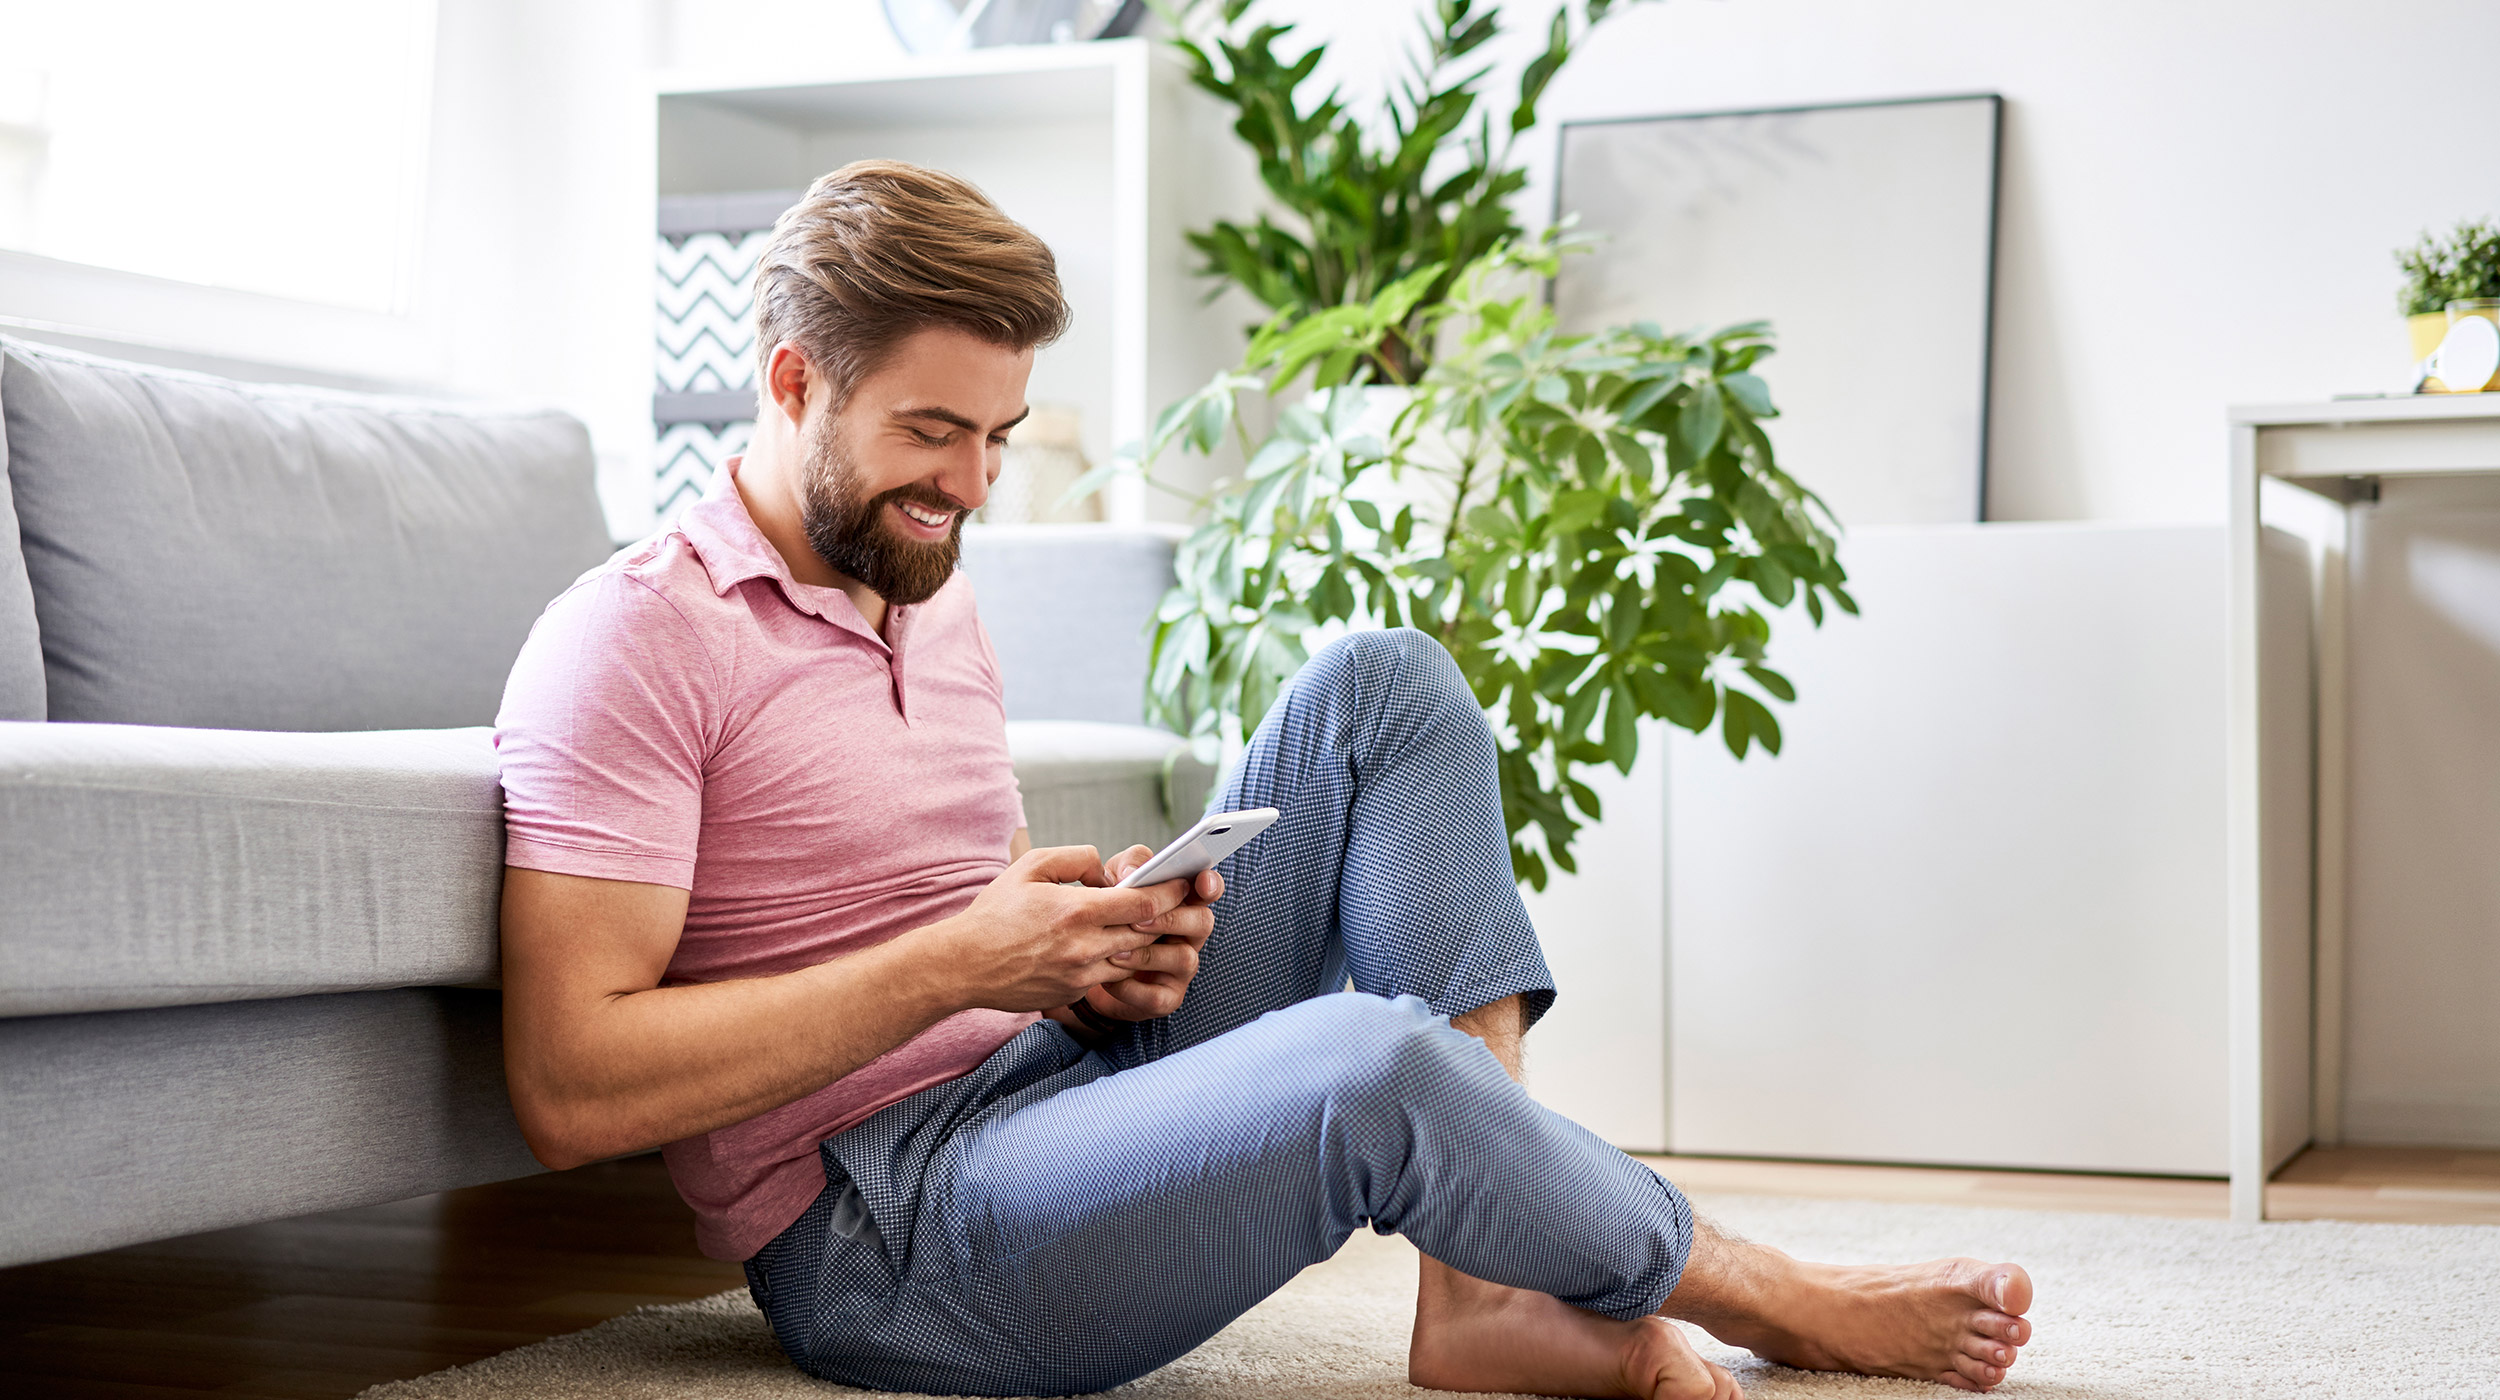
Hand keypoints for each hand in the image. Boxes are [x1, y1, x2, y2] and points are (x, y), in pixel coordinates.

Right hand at [935, 846, 1190, 1014]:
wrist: (964, 965)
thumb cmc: (995, 912)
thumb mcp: (1030, 867)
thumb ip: (1076, 859)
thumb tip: (1107, 868)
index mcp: (1076, 911)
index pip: (1144, 904)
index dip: (1169, 892)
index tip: (1181, 882)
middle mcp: (1084, 947)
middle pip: (1147, 933)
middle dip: (1166, 917)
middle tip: (1176, 903)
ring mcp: (1081, 976)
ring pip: (1133, 959)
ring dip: (1143, 942)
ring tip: (1146, 924)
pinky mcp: (1074, 994)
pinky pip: (1109, 977)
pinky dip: (1116, 961)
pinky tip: (1111, 947)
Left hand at [1072, 845, 1222, 1023]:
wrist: (1088, 968)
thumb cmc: (1110, 918)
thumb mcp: (1114, 883)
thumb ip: (1127, 868)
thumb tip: (1132, 874)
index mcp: (1183, 903)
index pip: (1208, 889)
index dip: (1210, 884)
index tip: (1201, 882)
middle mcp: (1189, 935)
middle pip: (1203, 922)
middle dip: (1172, 919)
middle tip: (1137, 921)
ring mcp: (1181, 969)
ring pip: (1185, 958)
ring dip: (1149, 955)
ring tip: (1116, 952)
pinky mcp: (1166, 998)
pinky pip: (1158, 996)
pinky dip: (1132, 988)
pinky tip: (1111, 979)